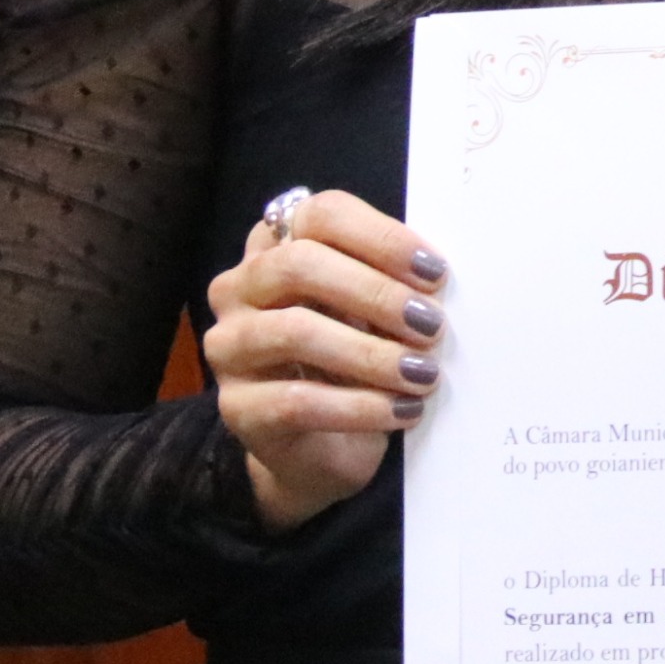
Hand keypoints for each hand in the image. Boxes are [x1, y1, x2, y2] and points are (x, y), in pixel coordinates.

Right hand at [203, 187, 444, 529]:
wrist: (322, 449)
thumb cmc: (353, 365)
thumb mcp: (374, 315)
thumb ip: (393, 285)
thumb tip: (436, 279)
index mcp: (275, 247)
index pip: (319, 214)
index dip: (380, 237)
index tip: (434, 272)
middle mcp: (238, 288)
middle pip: (299, 264)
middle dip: (376, 293)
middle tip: (431, 325)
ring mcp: (229, 347)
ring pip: (295, 332)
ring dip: (371, 354)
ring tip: (423, 374)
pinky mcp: (236, 407)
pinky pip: (297, 401)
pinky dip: (360, 407)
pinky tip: (403, 411)